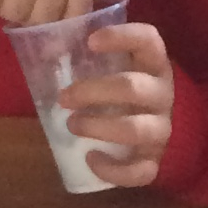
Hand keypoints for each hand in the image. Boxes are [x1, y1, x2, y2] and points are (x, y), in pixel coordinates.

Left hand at [59, 22, 174, 189]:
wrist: (152, 132)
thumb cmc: (123, 93)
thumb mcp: (116, 69)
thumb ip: (92, 58)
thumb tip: (44, 45)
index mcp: (154, 65)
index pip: (149, 40)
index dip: (122, 37)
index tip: (90, 42)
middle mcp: (163, 94)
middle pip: (133, 87)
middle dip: (93, 91)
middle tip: (64, 97)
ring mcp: (162, 128)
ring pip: (137, 129)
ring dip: (99, 127)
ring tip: (71, 125)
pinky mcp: (155, 159)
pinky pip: (140, 170)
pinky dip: (113, 169)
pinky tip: (91, 159)